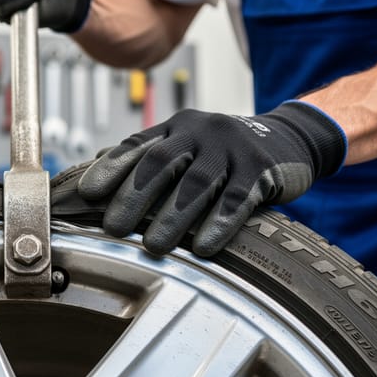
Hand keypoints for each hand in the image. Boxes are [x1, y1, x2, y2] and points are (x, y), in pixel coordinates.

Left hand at [77, 101, 346, 255]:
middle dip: (133, 197)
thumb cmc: (223, 153)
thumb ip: (147, 157)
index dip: (110, 169)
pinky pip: (237, 199)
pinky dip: (218, 225)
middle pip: (160, 163)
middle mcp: (200, 132)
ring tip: (152, 247)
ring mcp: (231, 148)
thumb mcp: (187, 146)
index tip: (87, 194)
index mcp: (176, 127)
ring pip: (196, 184)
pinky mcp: (262, 169)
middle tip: (113, 228)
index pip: (137, 146)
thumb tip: (92, 172)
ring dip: (172, 218)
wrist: (290, 139)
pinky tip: (204, 248)